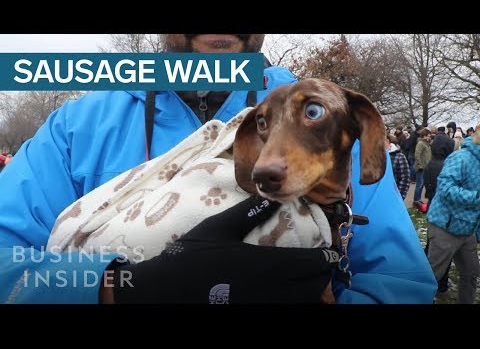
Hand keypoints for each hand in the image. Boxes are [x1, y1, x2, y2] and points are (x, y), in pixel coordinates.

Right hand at [107, 195, 338, 303]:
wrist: (167, 290)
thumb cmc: (192, 256)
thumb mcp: (219, 228)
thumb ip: (249, 213)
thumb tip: (271, 197)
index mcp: (266, 264)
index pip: (310, 264)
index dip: (325, 258)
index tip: (330, 253)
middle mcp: (271, 288)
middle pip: (313, 285)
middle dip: (322, 274)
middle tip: (321, 264)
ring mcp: (263, 303)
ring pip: (303, 301)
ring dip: (311, 289)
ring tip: (308, 278)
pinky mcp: (253, 310)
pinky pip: (285, 308)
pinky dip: (294, 300)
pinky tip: (288, 292)